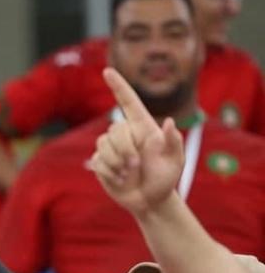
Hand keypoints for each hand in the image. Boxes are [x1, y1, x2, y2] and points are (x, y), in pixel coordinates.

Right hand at [87, 68, 184, 215]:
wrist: (150, 200)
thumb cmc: (166, 179)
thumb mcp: (176, 162)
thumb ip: (174, 142)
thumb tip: (169, 121)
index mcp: (144, 128)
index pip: (129, 102)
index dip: (118, 86)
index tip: (107, 71)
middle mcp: (126, 135)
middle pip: (115, 129)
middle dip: (124, 148)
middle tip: (136, 165)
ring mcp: (111, 148)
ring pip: (103, 144)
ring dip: (117, 162)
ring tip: (128, 174)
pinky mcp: (100, 162)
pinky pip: (97, 160)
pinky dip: (109, 172)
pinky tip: (120, 179)